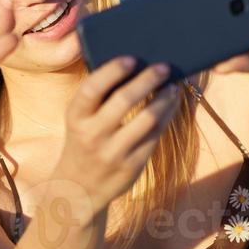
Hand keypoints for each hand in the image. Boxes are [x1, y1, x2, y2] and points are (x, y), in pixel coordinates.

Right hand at [52, 55, 181, 211]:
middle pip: (124, 100)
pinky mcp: (132, 165)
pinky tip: (171, 103)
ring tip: (173, 86)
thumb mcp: (79, 122)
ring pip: (147, 118)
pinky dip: (167, 115)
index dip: (112, 71)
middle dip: (147, 80)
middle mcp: (92, 135)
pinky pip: (156, 135)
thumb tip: (133, 66)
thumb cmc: (83, 143)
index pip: (91, 89)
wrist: (79, 189)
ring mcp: (113, 152)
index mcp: (75, 118)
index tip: (131, 59)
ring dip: (164, 98)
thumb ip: (97, 99)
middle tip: (163, 68)